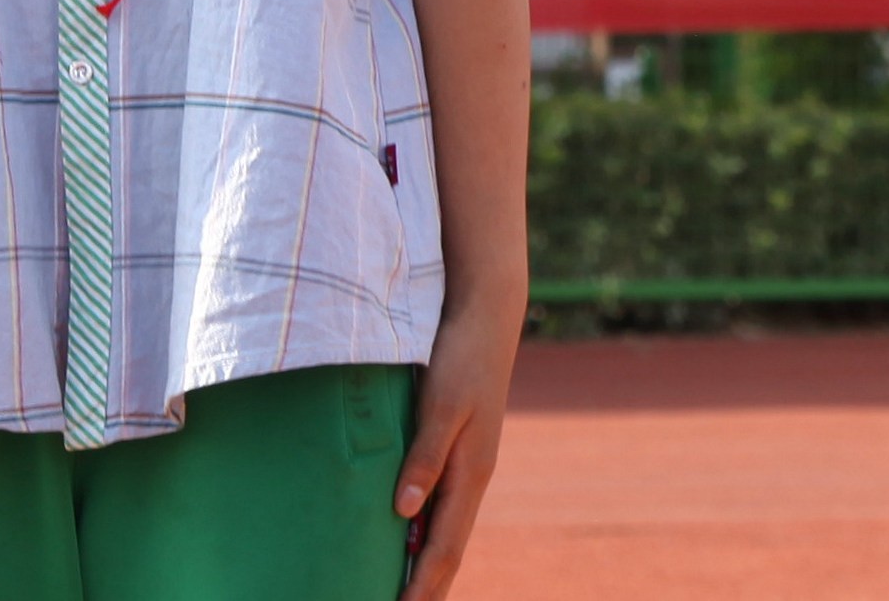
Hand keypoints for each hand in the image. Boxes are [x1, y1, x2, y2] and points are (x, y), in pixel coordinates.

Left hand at [395, 299, 518, 595]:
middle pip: (447, 548)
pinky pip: (440, 507)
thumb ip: (423, 457)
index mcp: (470, 473)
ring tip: (401, 591)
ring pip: (443, 530)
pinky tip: (404, 540)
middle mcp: (470, 477)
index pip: (443, 547)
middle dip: (427, 586)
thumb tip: (403, 514)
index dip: (422, 585)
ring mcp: (466, 465)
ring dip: (423, 564)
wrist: (487, 316)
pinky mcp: (457, 451)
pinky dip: (423, 534)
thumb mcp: (442, 405)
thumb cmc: (462, 358)